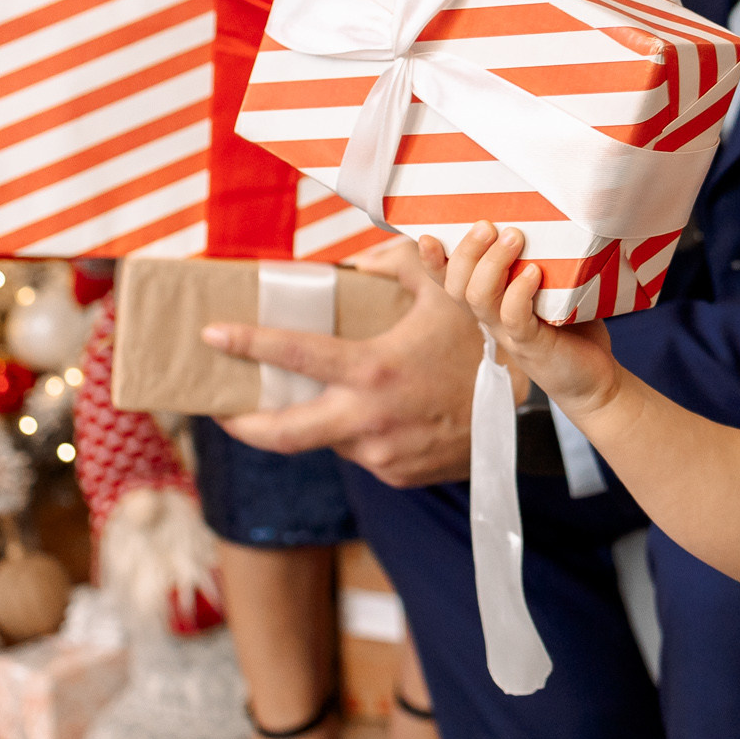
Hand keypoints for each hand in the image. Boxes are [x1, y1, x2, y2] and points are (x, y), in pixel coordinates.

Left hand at [201, 236, 485, 487]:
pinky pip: (364, 454)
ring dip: (321, 419)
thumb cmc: (483, 342)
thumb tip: (359, 264)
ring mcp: (382, 454)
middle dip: (241, 425)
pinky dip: (360, 433)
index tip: (212, 334)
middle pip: (281, 434)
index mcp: (372, 369)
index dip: (245, 343)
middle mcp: (369, 419)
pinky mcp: (398, 475)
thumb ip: (399, 265)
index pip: (292, 355)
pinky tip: (381, 414)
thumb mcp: (446, 292)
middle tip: (222, 411)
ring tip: (332, 397)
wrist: (528, 406)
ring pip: (329, 440)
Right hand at [434, 220, 620, 417]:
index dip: (433, 260)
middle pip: (457, 285)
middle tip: (488, 226)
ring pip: (479, 298)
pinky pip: (514, 317)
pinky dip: (520, 292)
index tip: (428, 236)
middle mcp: (491, 317)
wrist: (594, 379)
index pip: (449, 280)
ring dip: (492, 264)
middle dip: (467, 252)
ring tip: (514, 238)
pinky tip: (532, 273)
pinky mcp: (532, 345)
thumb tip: (542, 215)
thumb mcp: (553, 287)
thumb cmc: (572, 329)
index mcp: (490, 301)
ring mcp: (509, 332)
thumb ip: (542, 258)